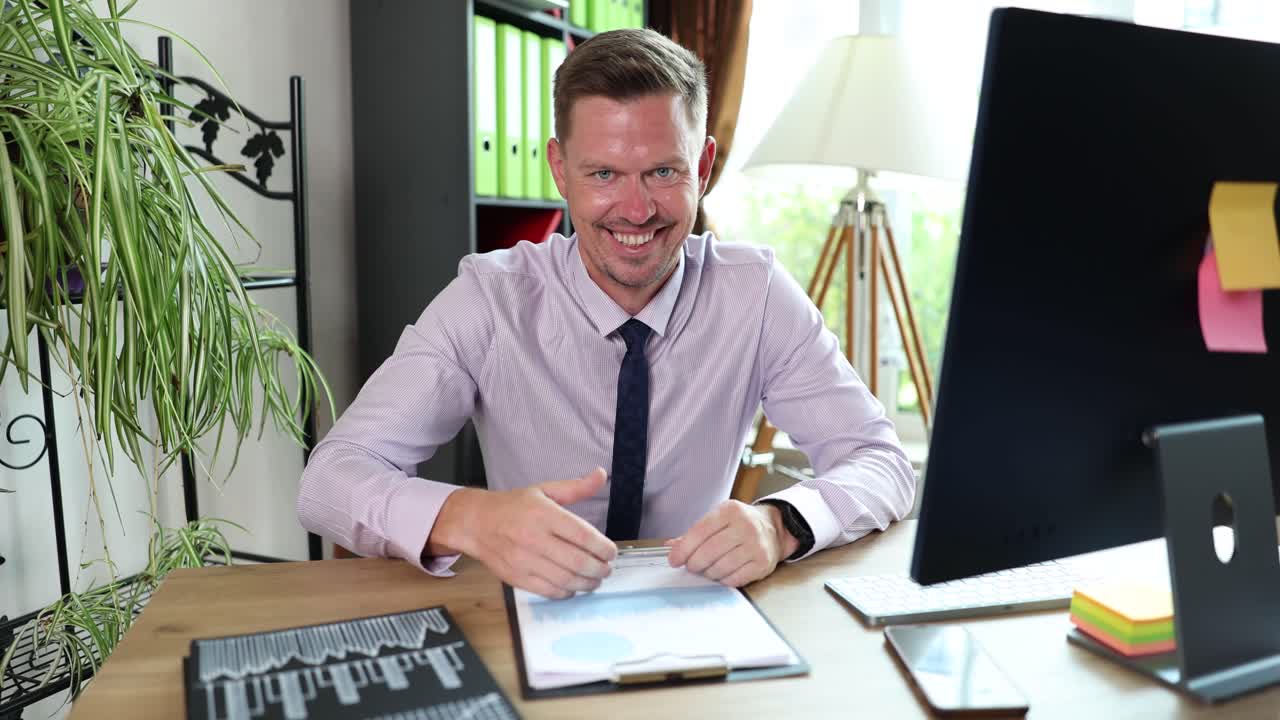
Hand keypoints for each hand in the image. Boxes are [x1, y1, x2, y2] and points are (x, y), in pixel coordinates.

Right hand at [425, 468, 616, 598]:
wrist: (475, 523)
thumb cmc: (513, 506)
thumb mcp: (544, 490)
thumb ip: (576, 487)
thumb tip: (601, 475)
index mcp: (544, 514)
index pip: (583, 535)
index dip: (603, 548)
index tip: (611, 552)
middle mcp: (534, 538)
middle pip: (577, 561)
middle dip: (599, 569)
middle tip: (607, 569)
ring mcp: (524, 560)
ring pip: (565, 580)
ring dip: (587, 583)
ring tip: (595, 580)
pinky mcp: (517, 577)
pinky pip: (549, 591)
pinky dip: (567, 592)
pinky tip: (574, 586)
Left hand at [665, 500, 799, 586]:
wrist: (774, 528)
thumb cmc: (739, 524)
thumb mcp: (719, 519)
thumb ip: (695, 532)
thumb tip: (671, 546)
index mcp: (730, 510)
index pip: (700, 532)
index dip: (683, 549)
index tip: (674, 560)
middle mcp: (745, 526)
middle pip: (709, 551)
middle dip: (694, 563)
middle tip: (690, 567)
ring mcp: (756, 545)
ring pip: (720, 567)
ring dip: (707, 573)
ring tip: (706, 570)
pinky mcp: (763, 563)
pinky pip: (734, 578)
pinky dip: (722, 580)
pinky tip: (720, 574)